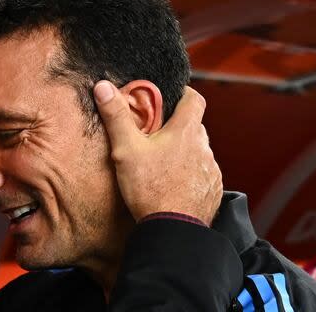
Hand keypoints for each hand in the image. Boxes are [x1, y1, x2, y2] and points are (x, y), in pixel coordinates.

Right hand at [93, 81, 221, 224]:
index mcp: (185, 132)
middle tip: (157, 132)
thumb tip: (103, 87)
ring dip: (184, 152)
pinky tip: (173, 183)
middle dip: (178, 126)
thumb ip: (116, 116)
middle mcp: (203, 148)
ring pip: (198, 152)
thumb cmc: (150, 189)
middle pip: (194, 127)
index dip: (184, 94)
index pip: (194, 100)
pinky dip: (190, 174)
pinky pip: (203, 175)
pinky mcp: (212, 191)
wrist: (172, 229)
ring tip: (162, 162)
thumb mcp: (126, 149)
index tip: (172, 96)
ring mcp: (210, 171)